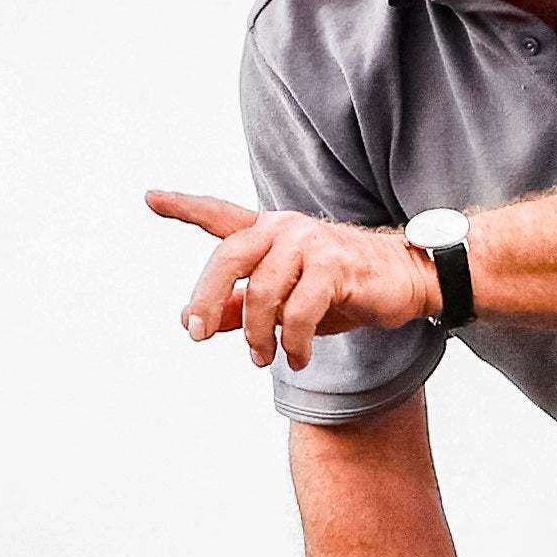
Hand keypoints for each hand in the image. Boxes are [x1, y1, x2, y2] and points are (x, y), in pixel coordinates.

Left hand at [148, 189, 441, 367]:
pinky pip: (297, 313)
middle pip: (228, 259)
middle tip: (194, 334)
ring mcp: (310, 245)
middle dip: (205, 299)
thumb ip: (238, 307)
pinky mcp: (334, 268)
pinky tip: (295, 358)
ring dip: (255, 335)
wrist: (405, 280)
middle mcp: (284, 229)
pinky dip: (290, 344)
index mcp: (269, 232)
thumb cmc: (342, 288)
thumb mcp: (283, 301)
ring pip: (261, 293)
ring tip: (264, 359)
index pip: (219, 216)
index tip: (151, 198)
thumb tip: (192, 321)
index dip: (184, 208)